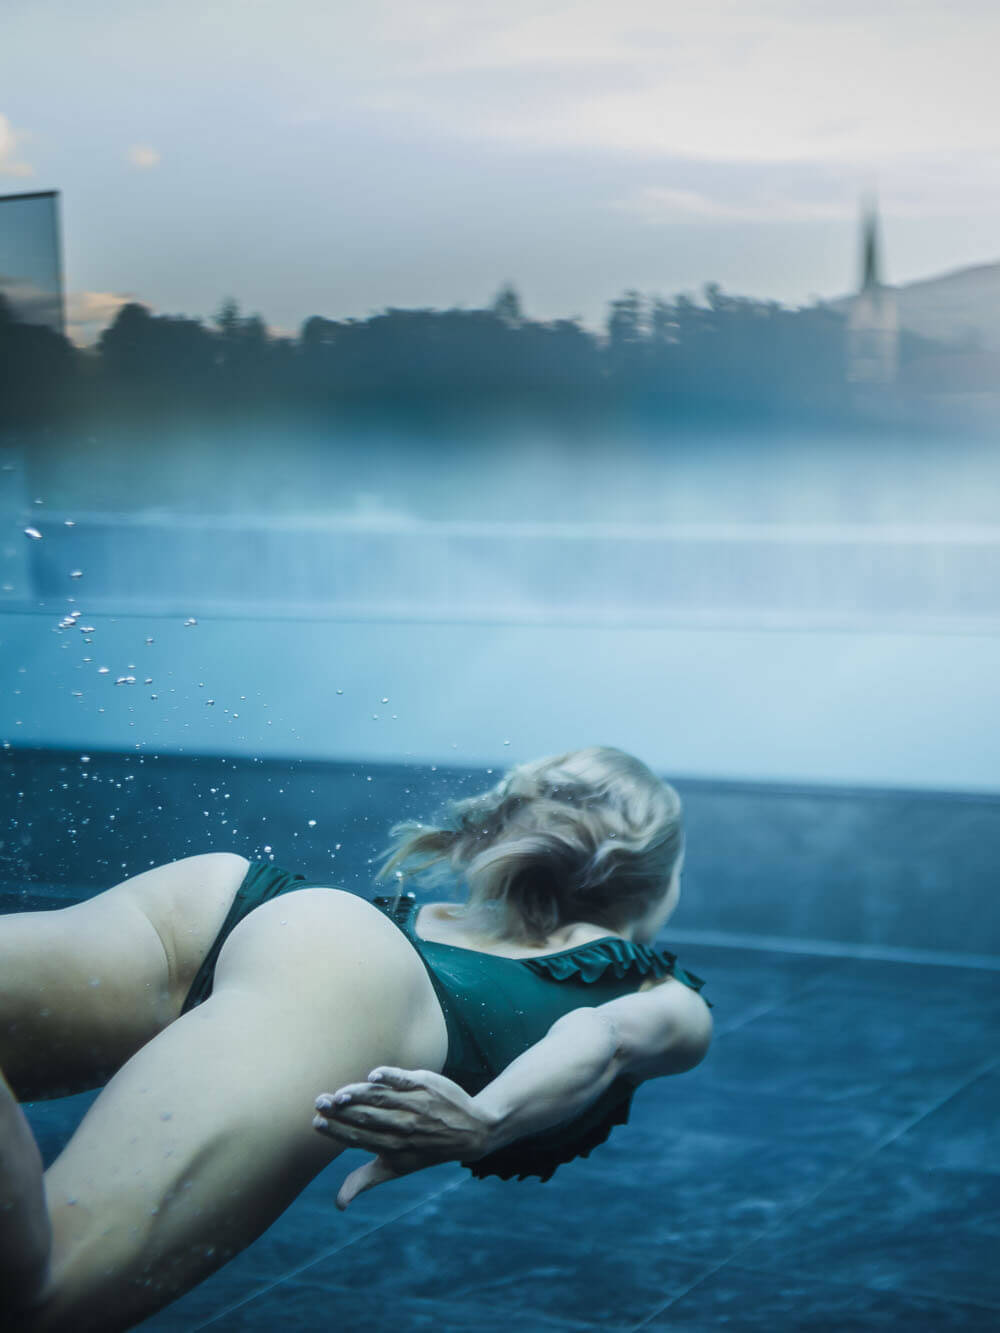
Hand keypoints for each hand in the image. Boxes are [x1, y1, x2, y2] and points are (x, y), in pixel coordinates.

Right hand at [312, 1066, 495, 1209]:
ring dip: (358, 1095)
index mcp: (392, 1147)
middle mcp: (403, 1127)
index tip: (316, 1122)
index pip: (358, 1138)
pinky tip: (373, 1076)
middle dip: (340, 1111)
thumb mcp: (396, 1168)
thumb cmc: (423, 1149)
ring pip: (381, 1099)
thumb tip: (338, 1205)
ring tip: (338, 1093)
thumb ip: (365, 1180)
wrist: (469, 1131)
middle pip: (366, 1118)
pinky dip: (389, 1077)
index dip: (336, 1131)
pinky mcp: (425, 1084)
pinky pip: (404, 1080)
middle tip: (319, 1102)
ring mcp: (415, 1104)